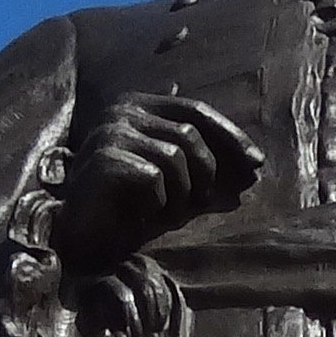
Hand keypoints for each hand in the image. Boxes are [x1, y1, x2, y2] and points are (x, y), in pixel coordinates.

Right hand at [52, 95, 260, 274]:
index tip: (256, 163)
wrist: (79, 231)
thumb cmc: (128, 205)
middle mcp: (122, 110)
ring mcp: (110, 131)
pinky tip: (144, 215)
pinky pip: (154, 177)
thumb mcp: (172, 179)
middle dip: (207, 173)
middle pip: (189, 134)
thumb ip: (204, 166)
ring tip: (169, 214)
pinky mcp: (104, 158)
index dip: (230, 136)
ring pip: (175, 157)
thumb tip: (253, 167)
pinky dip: (158, 203)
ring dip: (182, 194)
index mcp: (139, 104)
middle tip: (203, 203)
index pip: (196, 110)